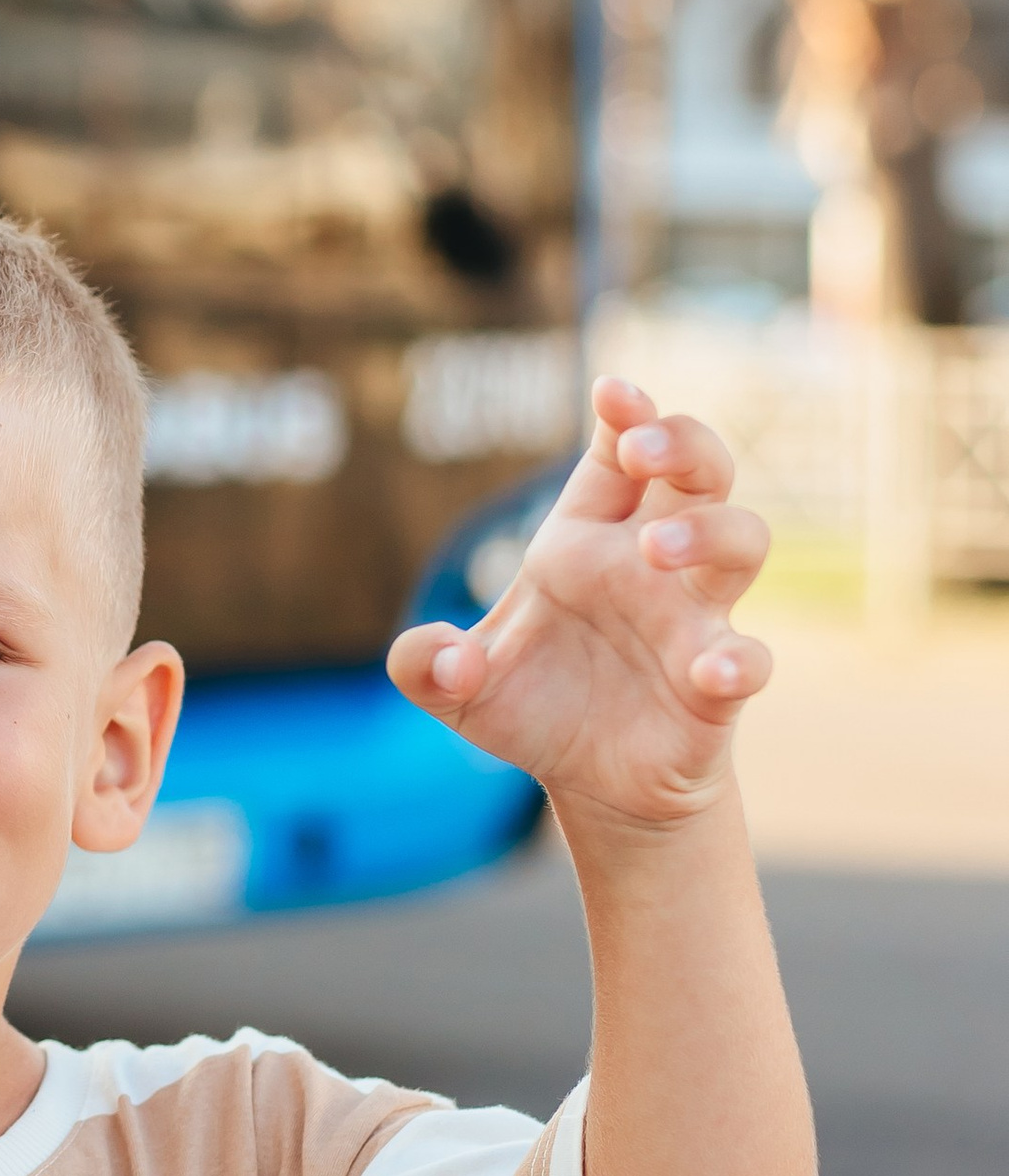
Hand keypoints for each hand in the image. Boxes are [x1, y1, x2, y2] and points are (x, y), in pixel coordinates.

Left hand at [387, 377, 771, 837]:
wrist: (590, 784)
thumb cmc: (532, 706)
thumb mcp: (454, 688)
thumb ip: (424, 665)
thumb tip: (447, 659)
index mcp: (585, 538)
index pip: (617, 454)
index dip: (627, 413)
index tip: (612, 391)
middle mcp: (650, 564)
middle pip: (700, 471)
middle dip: (682, 444)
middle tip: (643, 452)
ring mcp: (694, 618)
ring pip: (743, 541)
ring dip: (708, 531)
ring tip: (654, 548)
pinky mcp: (720, 685)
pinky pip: (751, 657)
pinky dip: (739, 659)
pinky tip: (713, 670)